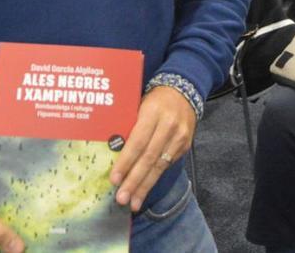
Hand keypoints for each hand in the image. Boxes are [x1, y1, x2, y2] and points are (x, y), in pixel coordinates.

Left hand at [110, 86, 195, 211]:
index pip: (137, 142)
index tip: (114, 179)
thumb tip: (109, 150)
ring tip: (133, 203)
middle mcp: (169, 126)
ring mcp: (180, 137)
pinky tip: (144, 190)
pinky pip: (167, 165)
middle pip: (149, 158)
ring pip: (160, 166)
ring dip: (145, 186)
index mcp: (153, 113)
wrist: (184, 91)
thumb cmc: (154, 100)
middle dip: (134, 181)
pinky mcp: (185, 146)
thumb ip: (129, 125)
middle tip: (122, 199)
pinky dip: (154, 178)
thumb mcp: (139, 105)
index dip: (125, 162)